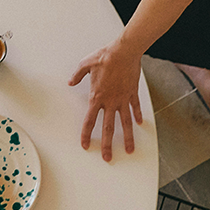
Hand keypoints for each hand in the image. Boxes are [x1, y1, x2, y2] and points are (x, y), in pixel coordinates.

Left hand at [69, 43, 143, 160]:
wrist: (124, 51)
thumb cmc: (104, 57)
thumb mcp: (85, 64)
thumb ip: (77, 75)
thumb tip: (70, 82)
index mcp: (97, 97)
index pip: (90, 120)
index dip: (87, 134)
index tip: (86, 145)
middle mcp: (110, 101)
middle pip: (108, 128)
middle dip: (107, 145)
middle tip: (108, 158)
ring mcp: (123, 99)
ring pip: (125, 123)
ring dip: (128, 137)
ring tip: (129, 150)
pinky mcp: (132, 93)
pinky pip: (135, 107)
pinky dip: (137, 115)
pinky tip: (139, 124)